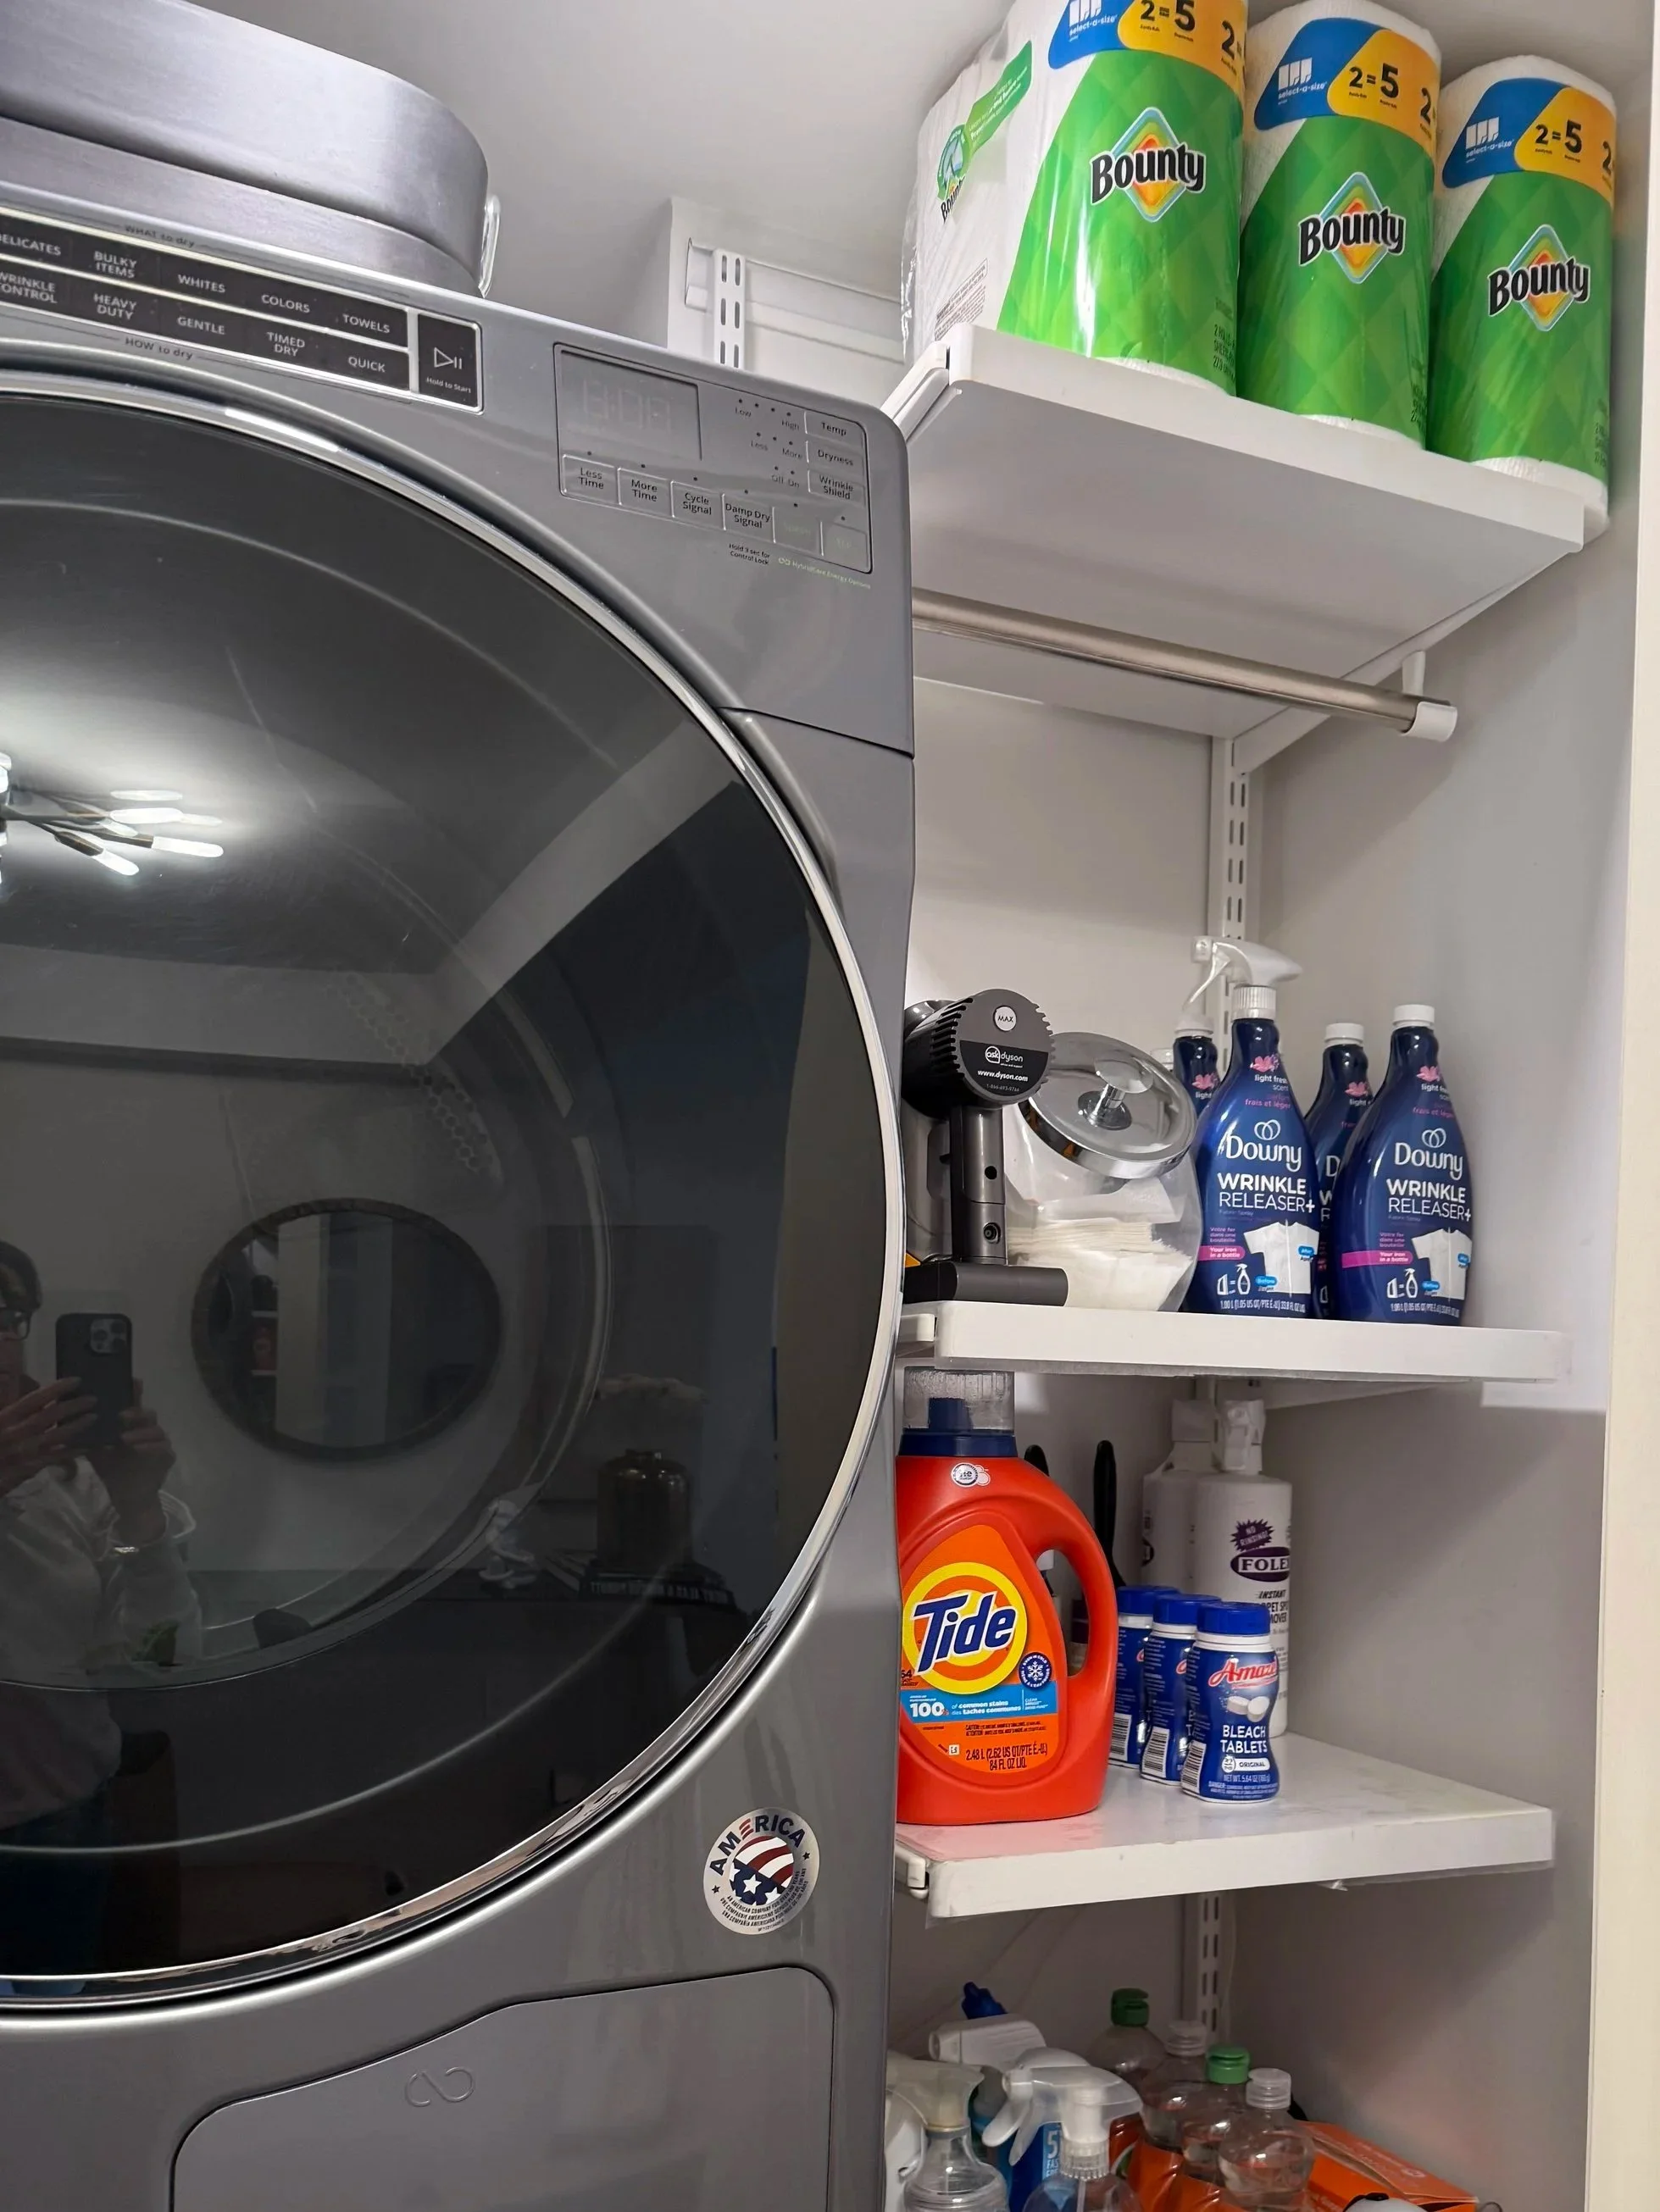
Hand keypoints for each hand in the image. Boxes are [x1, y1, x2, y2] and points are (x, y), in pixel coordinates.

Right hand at [0, 1378, 94, 1496]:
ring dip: (76, 1426)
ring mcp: (23, 1453)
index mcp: (4, 1419)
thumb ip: (5, 1402)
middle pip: (48, 1417)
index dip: (55, 1389)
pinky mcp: (27, 1470)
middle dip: (72, 1406)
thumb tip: (12, 1377)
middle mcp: (15, 1434)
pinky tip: (86, 1447)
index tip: (76, 1381)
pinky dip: (71, 1452)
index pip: (33, 1400)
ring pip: (55, 1437)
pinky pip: (54, 1459)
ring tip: (94, 1417)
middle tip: (93, 1399)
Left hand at [87, 1381, 175, 1546]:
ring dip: (140, 1432)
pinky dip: (149, 1447)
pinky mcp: (167, 1457)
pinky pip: (162, 1448)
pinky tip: (137, 1449)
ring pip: (156, 1430)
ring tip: (123, 1439)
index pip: (134, 1403)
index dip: (134, 1390)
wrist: (127, 1496)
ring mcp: (160, 1443)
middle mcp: (148, 1429)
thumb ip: (85, 1434)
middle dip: (135, 1412)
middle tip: (120, 1415)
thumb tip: (63, 1420)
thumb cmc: (112, 1469)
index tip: (130, 1380)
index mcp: (132, 1424)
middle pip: (148, 1413)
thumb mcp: (95, 1449)